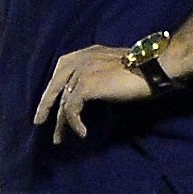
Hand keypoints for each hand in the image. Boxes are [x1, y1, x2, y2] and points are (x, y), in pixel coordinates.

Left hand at [33, 45, 154, 143]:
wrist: (153, 68)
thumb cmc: (143, 70)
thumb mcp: (115, 69)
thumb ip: (99, 75)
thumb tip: (90, 95)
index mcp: (87, 53)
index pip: (61, 69)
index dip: (52, 88)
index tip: (48, 103)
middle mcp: (81, 59)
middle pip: (56, 86)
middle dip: (46, 106)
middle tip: (39, 123)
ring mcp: (81, 71)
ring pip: (63, 101)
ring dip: (61, 123)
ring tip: (60, 139)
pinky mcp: (85, 85)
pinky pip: (72, 109)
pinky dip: (74, 123)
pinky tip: (82, 133)